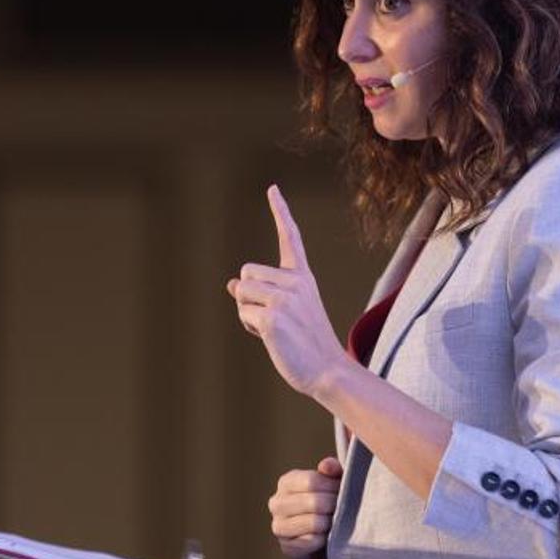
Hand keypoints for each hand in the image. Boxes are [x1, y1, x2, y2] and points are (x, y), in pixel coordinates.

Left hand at [226, 184, 345, 396]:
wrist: (328, 370)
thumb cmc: (306, 344)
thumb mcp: (289, 312)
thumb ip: (263, 294)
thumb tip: (230, 285)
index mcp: (303, 277)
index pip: (290, 237)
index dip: (280, 212)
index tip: (272, 188)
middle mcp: (296, 282)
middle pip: (246, 273)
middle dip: (249, 296)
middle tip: (274, 319)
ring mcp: (285, 298)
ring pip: (241, 292)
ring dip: (247, 312)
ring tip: (274, 329)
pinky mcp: (273, 316)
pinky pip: (244, 313)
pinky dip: (250, 327)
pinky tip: (271, 338)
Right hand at [268, 457, 343, 558]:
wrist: (317, 535)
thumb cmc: (325, 501)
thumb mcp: (329, 481)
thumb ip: (330, 469)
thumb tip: (327, 466)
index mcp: (286, 482)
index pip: (311, 481)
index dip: (332, 486)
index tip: (344, 490)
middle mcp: (277, 503)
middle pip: (314, 502)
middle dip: (334, 505)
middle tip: (345, 508)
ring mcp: (279, 526)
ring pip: (314, 523)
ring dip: (331, 523)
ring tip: (336, 521)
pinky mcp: (287, 547)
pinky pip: (314, 541)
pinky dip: (325, 539)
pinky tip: (328, 536)